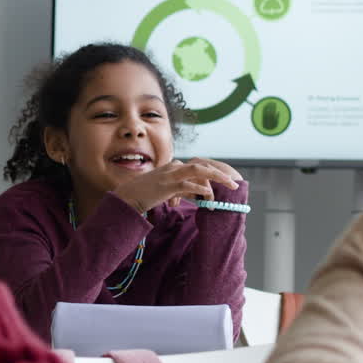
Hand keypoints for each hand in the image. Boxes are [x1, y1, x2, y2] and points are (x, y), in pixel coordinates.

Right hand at [112, 157, 241, 213]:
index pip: (199, 166)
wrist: (127, 197)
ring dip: (216, 178)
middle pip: (203, 165)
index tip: (226, 182)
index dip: (214, 173)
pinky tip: (208, 196)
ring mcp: (170, 175)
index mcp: (174, 166)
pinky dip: (200, 189)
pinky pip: (188, 184)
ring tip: (229, 187)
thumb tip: (195, 194)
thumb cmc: (144, 194)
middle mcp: (174, 167)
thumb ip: (179, 189)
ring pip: (199, 171)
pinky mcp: (167, 185)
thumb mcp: (165, 189)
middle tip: (234, 183)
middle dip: (220, 174)